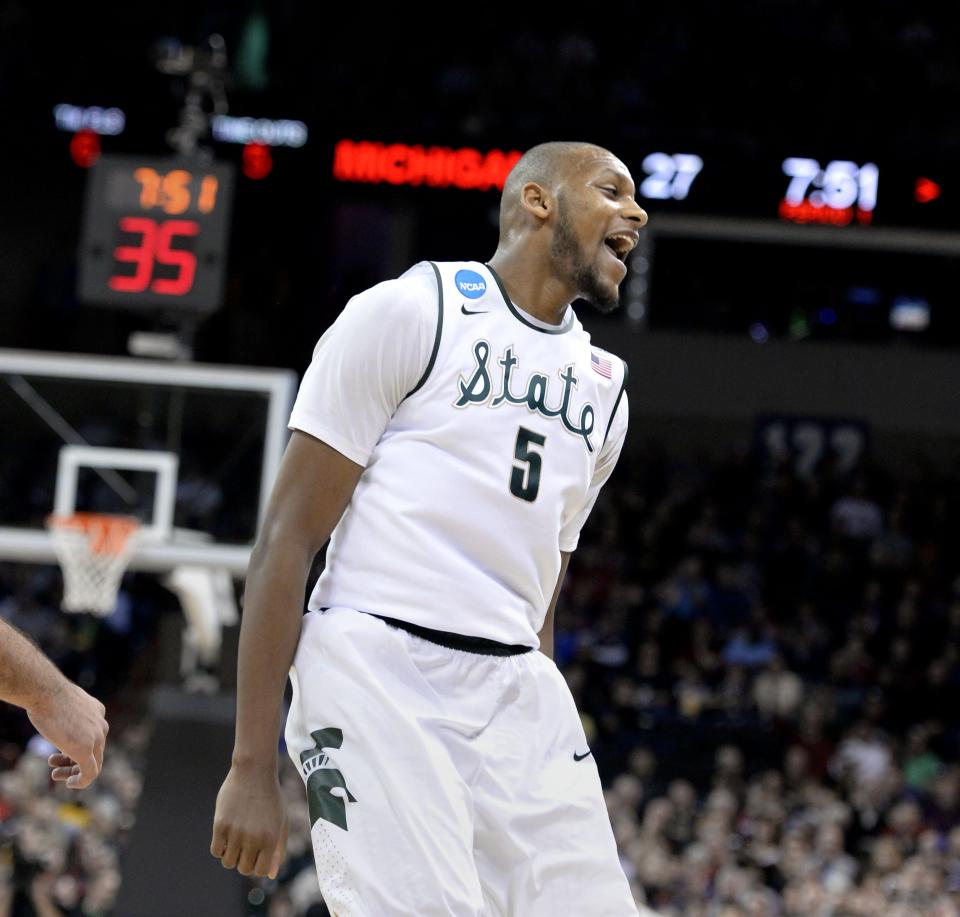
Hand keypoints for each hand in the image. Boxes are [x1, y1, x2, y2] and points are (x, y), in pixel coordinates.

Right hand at [27, 681, 107, 788]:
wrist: (47, 692)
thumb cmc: (48, 696)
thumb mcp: (64, 703)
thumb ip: (67, 714)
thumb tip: (55, 713)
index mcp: (97, 712)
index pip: (93, 736)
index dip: (75, 747)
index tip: (59, 753)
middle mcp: (101, 725)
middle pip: (95, 751)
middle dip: (74, 762)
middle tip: (54, 768)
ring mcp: (96, 737)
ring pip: (93, 763)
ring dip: (73, 772)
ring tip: (55, 775)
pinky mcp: (86, 749)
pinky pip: (91, 772)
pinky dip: (82, 781)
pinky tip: (71, 784)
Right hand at [211, 764, 287, 879]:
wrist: (254, 771)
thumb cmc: (270, 798)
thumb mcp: (281, 822)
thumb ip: (278, 850)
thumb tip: (270, 875)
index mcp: (271, 838)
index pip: (260, 871)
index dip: (257, 866)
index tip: (257, 854)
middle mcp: (254, 838)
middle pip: (243, 869)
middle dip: (244, 861)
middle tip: (247, 844)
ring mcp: (236, 831)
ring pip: (228, 862)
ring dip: (232, 854)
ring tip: (237, 838)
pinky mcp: (220, 824)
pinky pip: (216, 851)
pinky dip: (220, 847)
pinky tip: (227, 834)